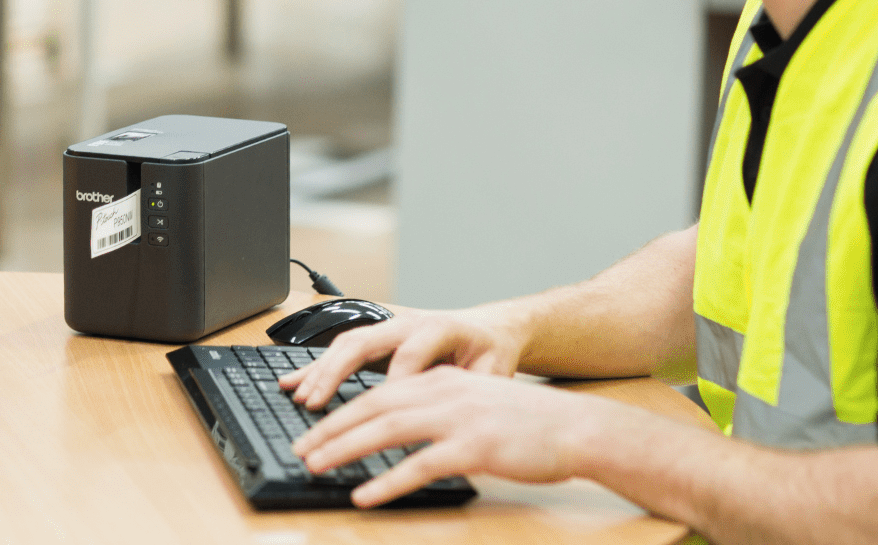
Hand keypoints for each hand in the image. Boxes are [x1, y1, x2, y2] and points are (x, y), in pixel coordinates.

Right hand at [278, 303, 529, 409]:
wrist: (490, 329)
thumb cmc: (491, 353)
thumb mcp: (493, 372)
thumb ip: (474, 390)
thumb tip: (455, 417)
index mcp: (441, 327)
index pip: (412, 352)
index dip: (397, 379)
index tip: (382, 411)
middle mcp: (408, 323)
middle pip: (364, 340)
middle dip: (336, 372)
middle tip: (316, 402)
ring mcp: (389, 328)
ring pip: (346, 343)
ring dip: (319, 370)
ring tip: (298, 396)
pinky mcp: (378, 339)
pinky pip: (341, 349)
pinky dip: (315, 366)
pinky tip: (292, 381)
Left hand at [293, 366, 608, 507]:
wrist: (576, 428)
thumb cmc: (526, 422)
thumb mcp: (474, 402)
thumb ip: (436, 407)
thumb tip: (395, 425)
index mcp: (441, 381)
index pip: (378, 391)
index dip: (341, 408)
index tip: (312, 426)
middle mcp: (444, 392)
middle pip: (373, 406)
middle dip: (330, 427)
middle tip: (301, 448)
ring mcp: (459, 419)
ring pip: (388, 429)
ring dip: (346, 449)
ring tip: (317, 466)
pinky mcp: (474, 448)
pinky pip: (420, 465)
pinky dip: (388, 481)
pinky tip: (366, 495)